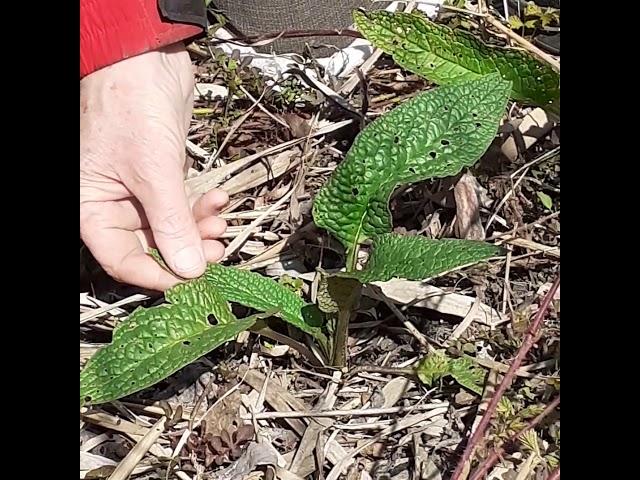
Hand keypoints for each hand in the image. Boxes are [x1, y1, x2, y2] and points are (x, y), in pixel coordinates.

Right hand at [80, 43, 227, 290]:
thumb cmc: (130, 107)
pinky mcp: (163, 178)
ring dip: (200, 229)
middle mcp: (114, 204)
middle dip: (187, 250)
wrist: (145, 60)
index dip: (157, 275)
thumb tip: (189, 268)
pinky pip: (184, 205)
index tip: (191, 281)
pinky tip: (220, 199)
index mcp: (93, 208)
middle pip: (153, 246)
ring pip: (173, 228)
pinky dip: (203, 206)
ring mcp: (141, 192)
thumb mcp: (152, 172)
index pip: (123, 260)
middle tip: (216, 251)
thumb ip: (171, 223)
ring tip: (221, 222)